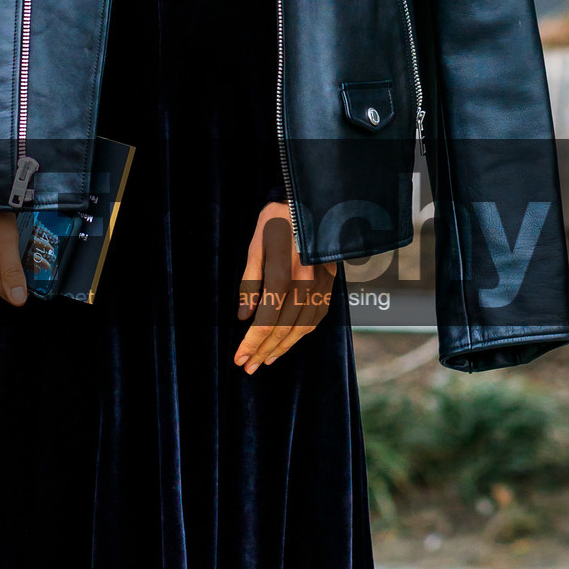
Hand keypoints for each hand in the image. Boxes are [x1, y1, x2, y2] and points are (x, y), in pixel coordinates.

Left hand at [234, 202, 334, 373]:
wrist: (311, 201)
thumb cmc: (276, 222)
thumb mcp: (255, 247)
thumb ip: (250, 283)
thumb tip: (244, 317)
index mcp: (282, 273)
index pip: (265, 319)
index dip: (252, 342)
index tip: (239, 358)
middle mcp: (304, 283)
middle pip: (283, 328)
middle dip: (264, 350)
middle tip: (249, 367)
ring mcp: (320, 284)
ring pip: (303, 326)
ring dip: (283, 347)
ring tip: (267, 359)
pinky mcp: (330, 282)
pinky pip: (318, 316)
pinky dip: (303, 333)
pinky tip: (290, 340)